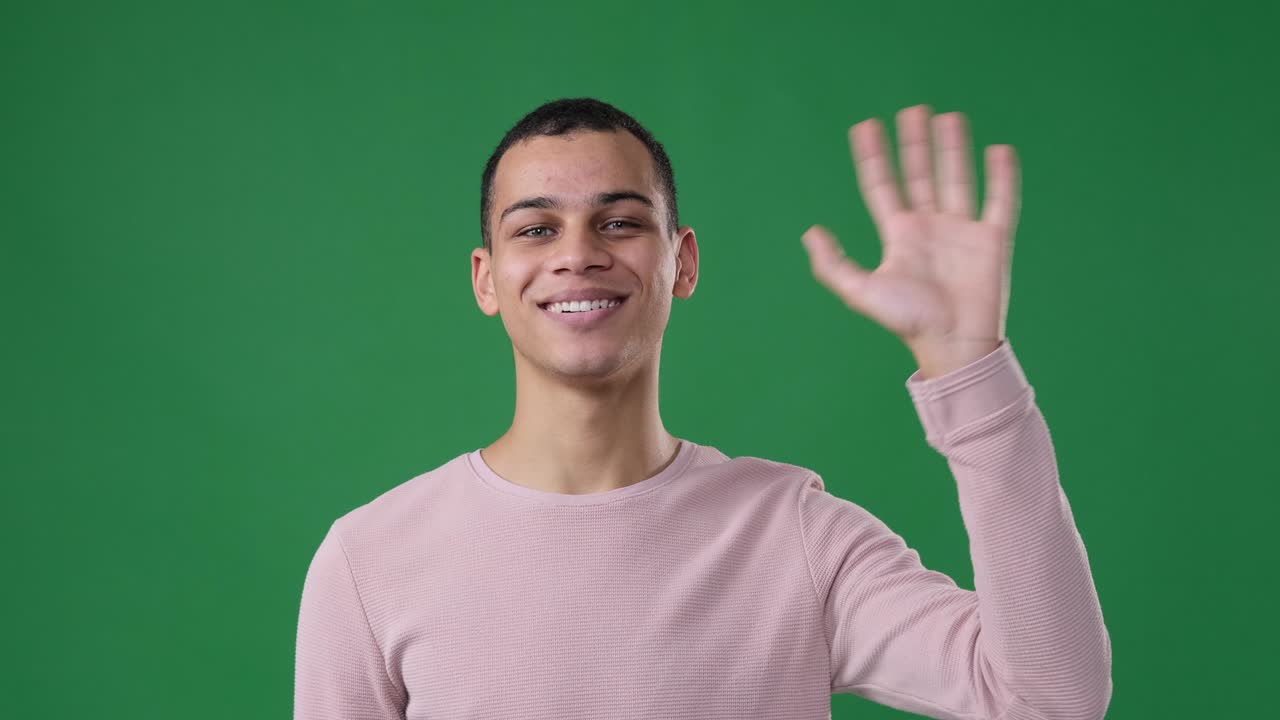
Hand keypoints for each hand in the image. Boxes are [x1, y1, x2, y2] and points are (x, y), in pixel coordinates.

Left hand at [801, 105, 1020, 377]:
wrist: (952, 344)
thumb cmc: (908, 322)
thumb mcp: (861, 292)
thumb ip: (834, 265)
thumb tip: (811, 233)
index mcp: (899, 235)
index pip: (882, 186)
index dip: (873, 158)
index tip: (866, 127)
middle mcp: (929, 227)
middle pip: (919, 175)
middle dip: (915, 144)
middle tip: (912, 110)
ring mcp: (961, 230)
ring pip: (956, 178)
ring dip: (952, 149)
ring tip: (949, 117)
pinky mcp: (992, 239)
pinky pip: (998, 201)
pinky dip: (1001, 177)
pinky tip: (999, 150)